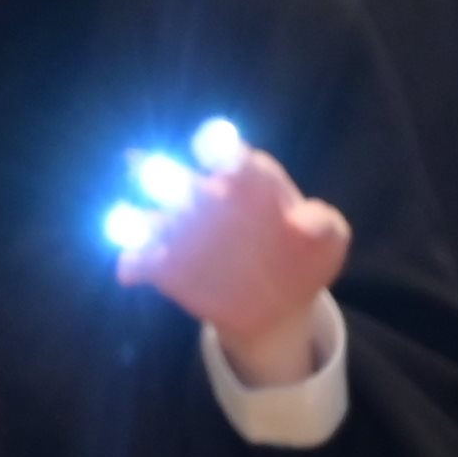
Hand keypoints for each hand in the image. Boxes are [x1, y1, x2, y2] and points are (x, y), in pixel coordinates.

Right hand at [119, 131, 351, 389]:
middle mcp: (205, 198)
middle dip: (160, 173)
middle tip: (150, 172)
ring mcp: (183, 233)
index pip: (229, 156)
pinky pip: (140, 261)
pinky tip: (132, 271)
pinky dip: (133, 264)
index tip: (220, 155)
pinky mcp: (167, 268)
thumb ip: (323, 225)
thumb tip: (307, 222)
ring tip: (129, 224)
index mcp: (246, 181)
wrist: (280, 304)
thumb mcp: (328, 240)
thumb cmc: (304, 258)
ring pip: (147, 217)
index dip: (222, 152)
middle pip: (174, 176)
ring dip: (135, 218)